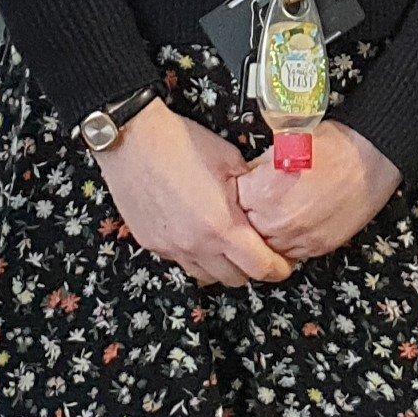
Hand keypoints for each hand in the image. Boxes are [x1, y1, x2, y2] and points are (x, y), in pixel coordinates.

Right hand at [91, 102, 293, 287]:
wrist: (133, 137)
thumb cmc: (181, 143)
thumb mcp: (230, 160)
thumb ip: (249, 189)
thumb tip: (262, 201)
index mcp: (222, 226)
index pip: (261, 268)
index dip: (279, 269)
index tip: (284, 264)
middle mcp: (196, 245)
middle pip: (235, 280)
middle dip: (251, 269)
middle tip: (257, 251)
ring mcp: (172, 248)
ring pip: (206, 276)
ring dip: (221, 266)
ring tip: (226, 244)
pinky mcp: (152, 243)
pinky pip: (181, 260)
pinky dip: (194, 254)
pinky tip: (196, 232)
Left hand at [235, 121, 400, 260]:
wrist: (370, 158)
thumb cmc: (333, 146)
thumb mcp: (284, 144)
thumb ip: (259, 167)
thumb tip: (248, 177)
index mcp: (265, 191)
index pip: (233, 200)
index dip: (240, 190)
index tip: (247, 185)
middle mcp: (278, 220)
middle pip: (246, 226)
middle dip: (250, 212)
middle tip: (261, 198)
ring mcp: (298, 238)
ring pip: (267, 244)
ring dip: (268, 230)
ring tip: (279, 210)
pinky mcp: (318, 247)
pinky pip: (291, 253)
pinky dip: (289, 240)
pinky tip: (294, 222)